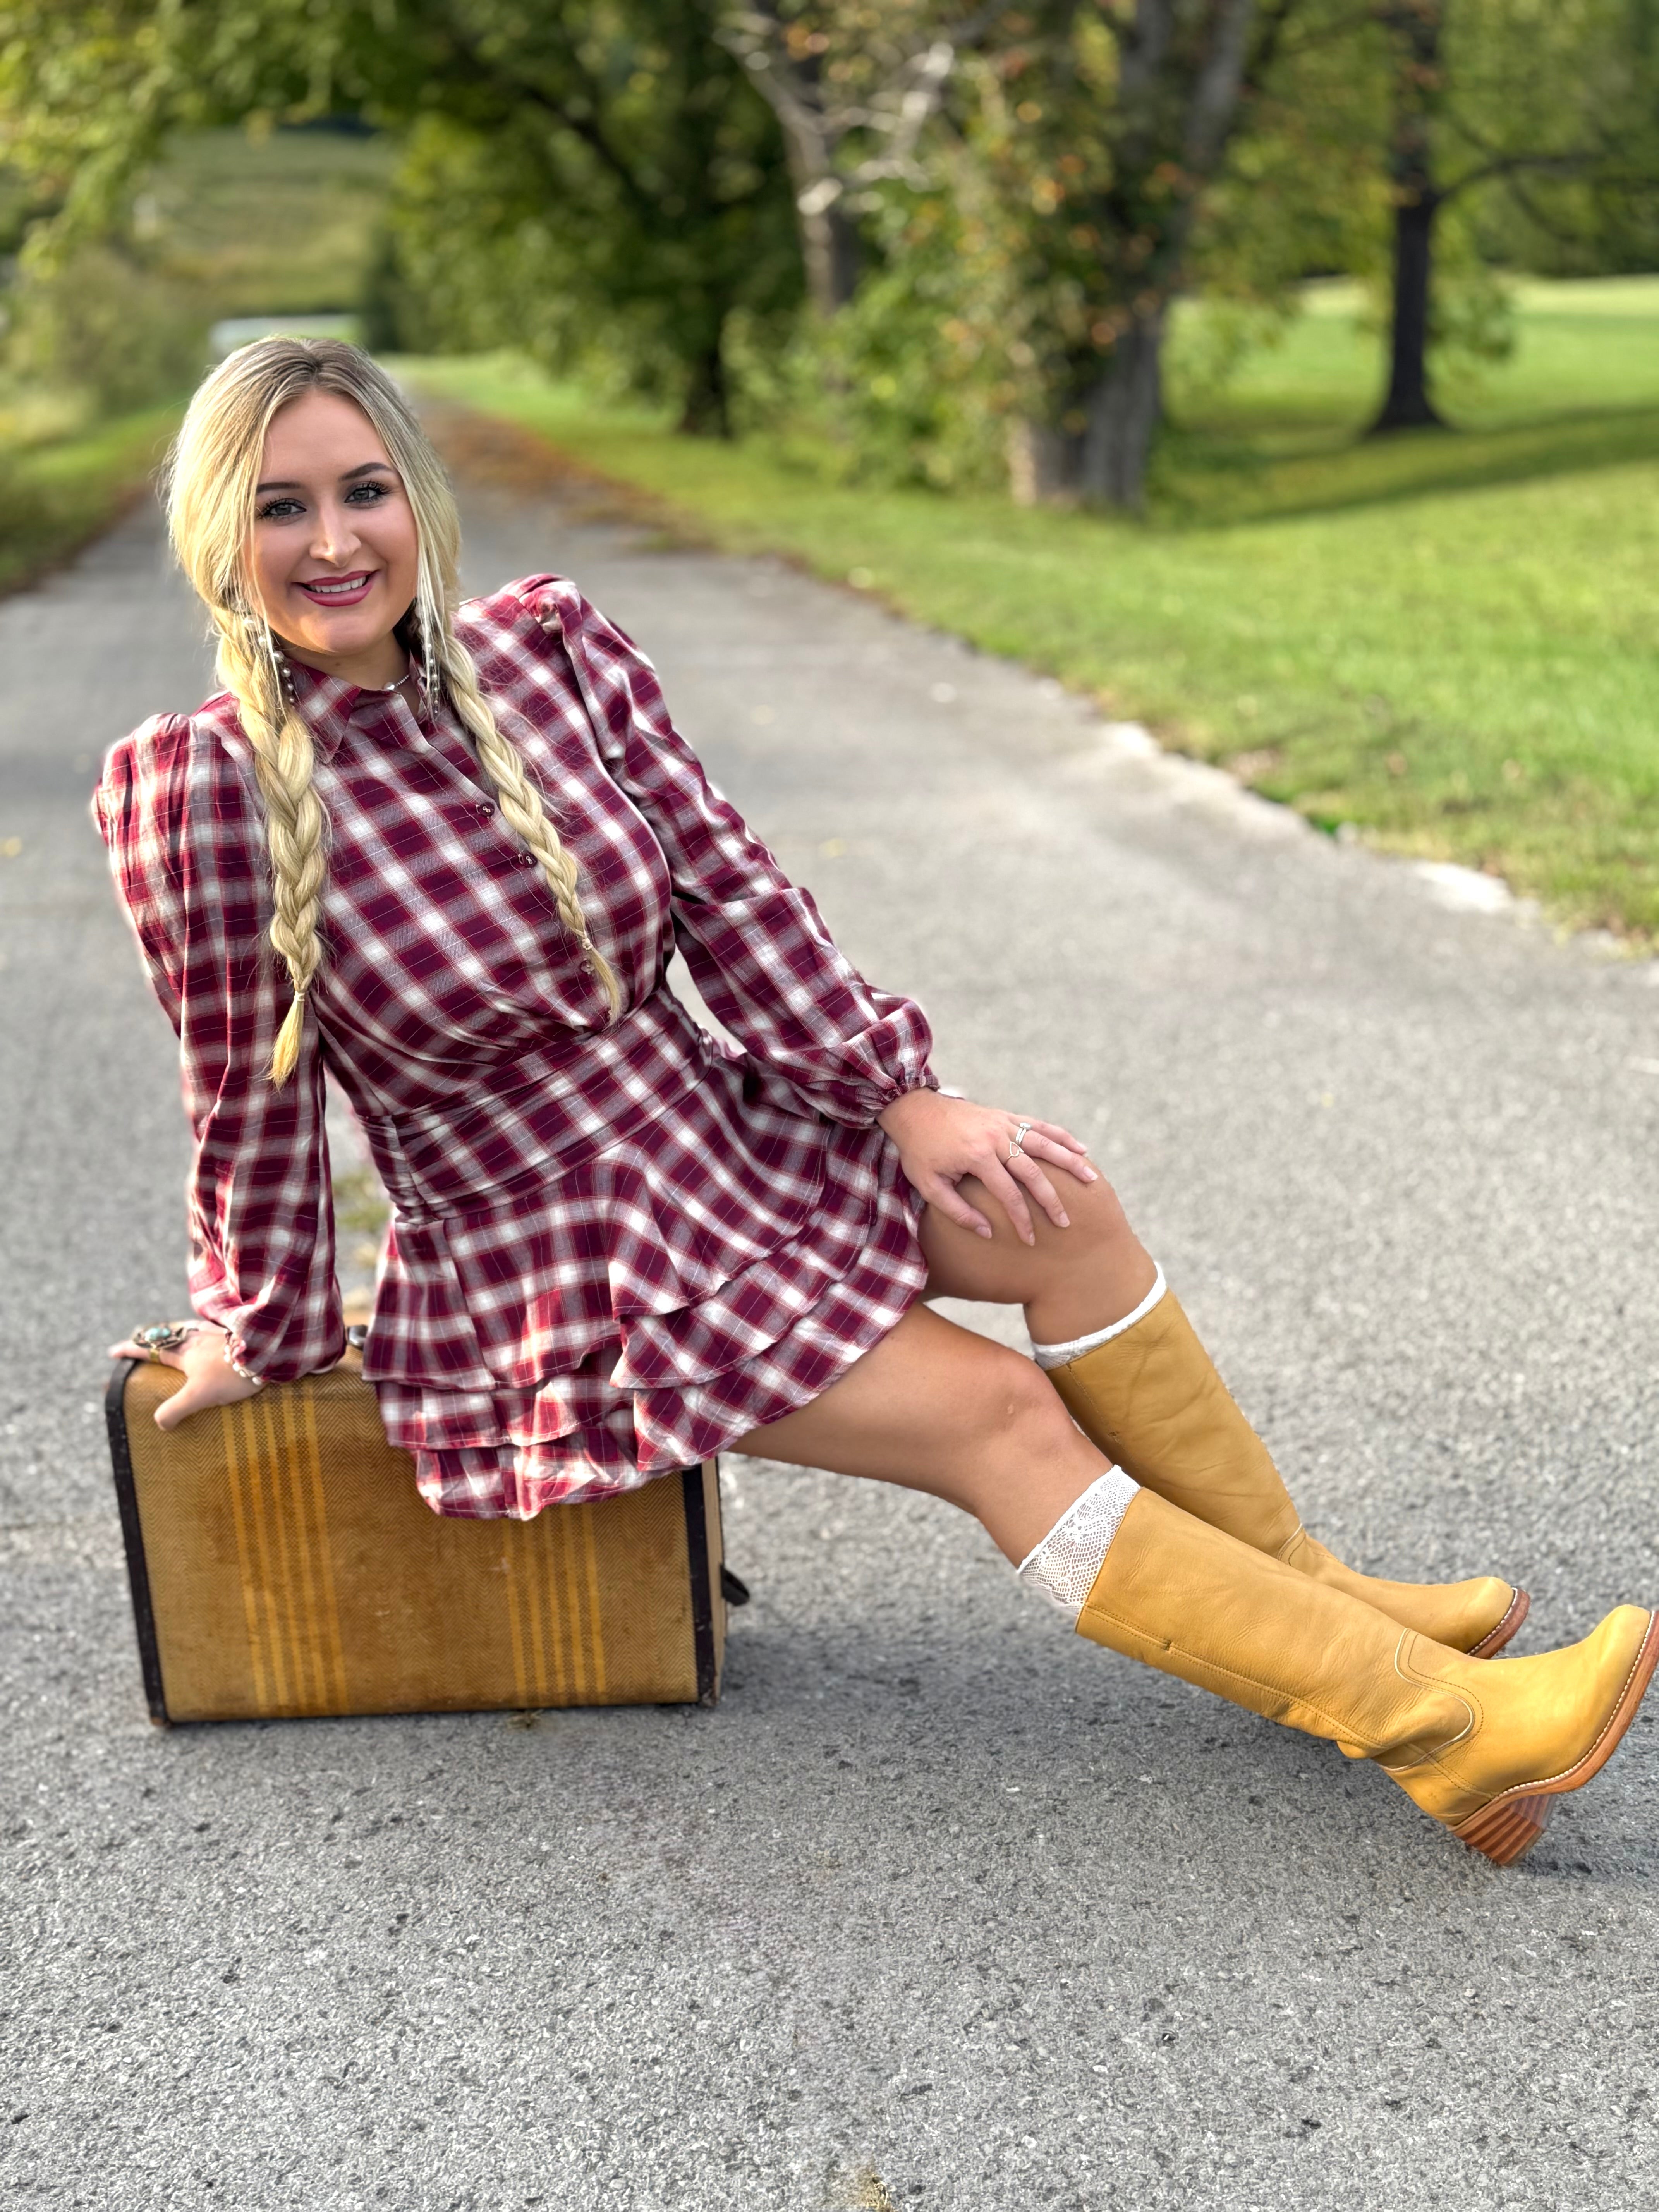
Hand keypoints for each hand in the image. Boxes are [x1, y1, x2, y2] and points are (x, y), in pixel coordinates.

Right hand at [107, 1325, 264, 1429]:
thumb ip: (174, 1409)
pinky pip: (210, 1330)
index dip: (131, 1350)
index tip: (113, 1352)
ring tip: (171, 1336)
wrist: (269, 1354)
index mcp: (184, 1351)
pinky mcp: (235, 1335)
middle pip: (168, 1334)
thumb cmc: (230, 1374)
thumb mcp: (197, 1396)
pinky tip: (209, 1335)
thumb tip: (159, 1422)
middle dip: (151, 1338)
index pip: (150, 1348)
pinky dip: (200, 1331)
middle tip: (141, 1340)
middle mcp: (197, 1338)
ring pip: (189, 1329)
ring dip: (175, 1332)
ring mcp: (217, 1334)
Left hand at [876, 1090, 1096, 1245]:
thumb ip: (957, 1211)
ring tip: (1091, 1179)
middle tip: (1065, 1222)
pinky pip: (1038, 1125)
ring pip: (1044, 1143)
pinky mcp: (1005, 1116)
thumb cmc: (919, 1151)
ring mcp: (1002, 1123)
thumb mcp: (928, 1185)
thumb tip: (988, 1232)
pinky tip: (1081, 1148)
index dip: (1021, 1219)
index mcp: (976, 1155)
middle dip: (1051, 1199)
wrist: (912, 1109)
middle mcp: (995, 1137)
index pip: (1008, 1193)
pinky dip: (1060, 1136)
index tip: (1030, 1239)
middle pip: (1033, 1171)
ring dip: (1069, 1161)